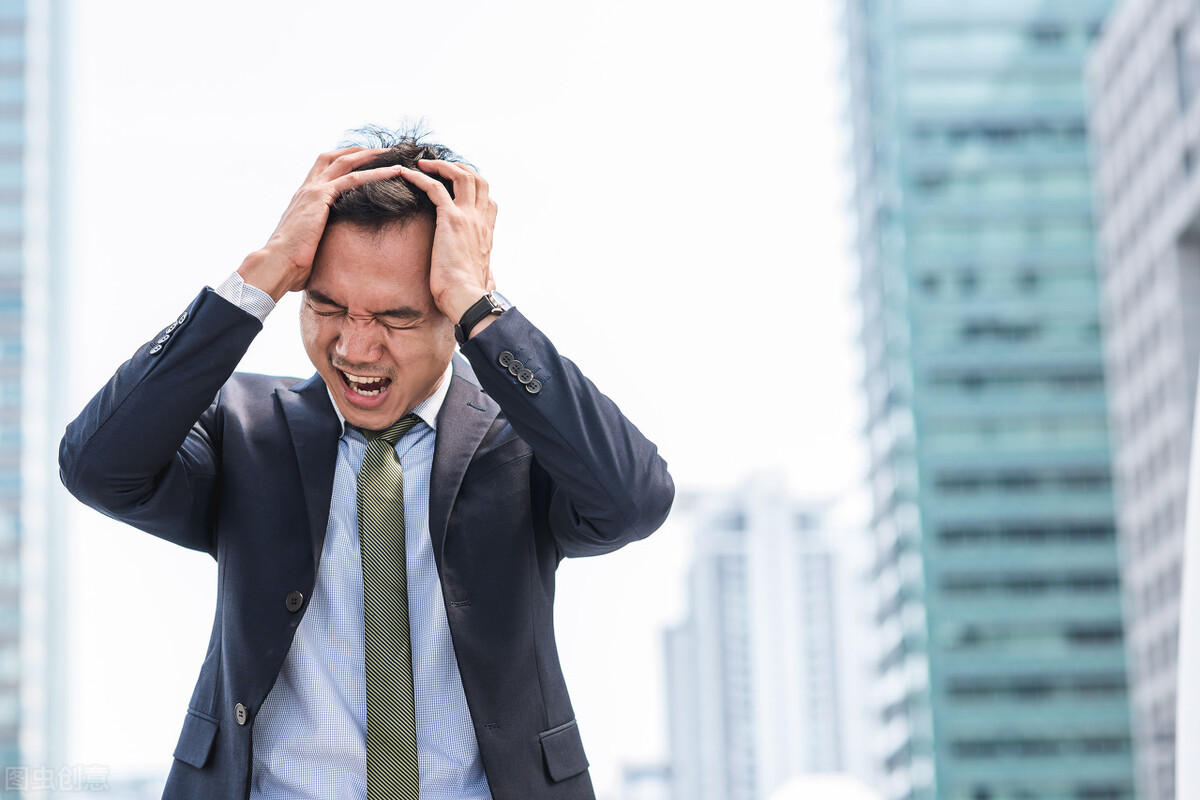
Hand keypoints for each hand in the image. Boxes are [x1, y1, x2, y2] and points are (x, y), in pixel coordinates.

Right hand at [238, 147, 405, 301]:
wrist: (276, 263)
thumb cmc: (290, 262)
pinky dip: (375, 173)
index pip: (323, 167)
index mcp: (303, 197)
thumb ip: (318, 236)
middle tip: (384, 151)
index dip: (344, 160)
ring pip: (346, 163)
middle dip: (360, 151)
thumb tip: (328, 247)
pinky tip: (393, 173)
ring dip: (372, 157)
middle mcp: (307, 188)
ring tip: (394, 155)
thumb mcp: (306, 243)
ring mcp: (313, 190)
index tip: (364, 160)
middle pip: (334, 157)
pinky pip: (352, 179)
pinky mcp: (320, 197)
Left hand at [397, 159, 498, 324]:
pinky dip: (419, 177)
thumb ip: (486, 270)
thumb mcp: (483, 276)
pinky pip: (434, 188)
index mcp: (487, 231)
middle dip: (459, 167)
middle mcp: (481, 220)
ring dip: (441, 165)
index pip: (487, 198)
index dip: (473, 185)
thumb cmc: (469, 294)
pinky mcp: (451, 219)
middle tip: (439, 167)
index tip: (455, 183)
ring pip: (461, 175)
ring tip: (422, 164)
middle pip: (478, 179)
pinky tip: (405, 174)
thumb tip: (490, 281)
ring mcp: (468, 217)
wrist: (467, 298)